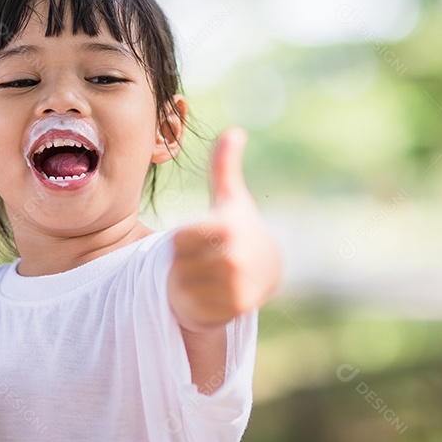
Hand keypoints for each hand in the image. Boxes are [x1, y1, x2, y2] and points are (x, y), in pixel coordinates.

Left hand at [169, 127, 282, 330]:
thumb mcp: (231, 199)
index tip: (206, 238)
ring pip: (182, 284)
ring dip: (188, 282)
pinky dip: (194, 301)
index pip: (178, 238)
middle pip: (177, 262)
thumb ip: (225, 166)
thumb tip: (234, 131)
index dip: (185, 239)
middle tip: (207, 260)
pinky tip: (211, 294)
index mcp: (228, 228)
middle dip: (186, 262)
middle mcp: (234, 258)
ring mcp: (233, 286)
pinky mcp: (231, 310)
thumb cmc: (240, 230)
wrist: (263, 274)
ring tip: (209, 276)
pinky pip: (191, 304)